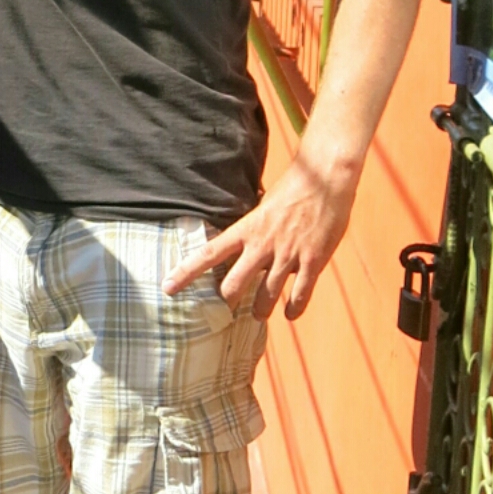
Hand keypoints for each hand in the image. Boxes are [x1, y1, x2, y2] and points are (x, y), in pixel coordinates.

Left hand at [161, 157, 359, 319]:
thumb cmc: (292, 191)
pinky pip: (300, 295)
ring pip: (266, 296)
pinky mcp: (313, 261)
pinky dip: (294, 308)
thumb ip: (250, 230)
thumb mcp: (262, 208)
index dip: (186, 273)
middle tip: (227, 308)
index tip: (167, 288)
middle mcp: (263, 244)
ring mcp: (288, 254)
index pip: (208, 254)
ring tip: (258, 314)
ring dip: (260, 310)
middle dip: (228, 301)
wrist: (325, 179)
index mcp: (246, 229)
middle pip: (234, 284)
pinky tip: (290, 313)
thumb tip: (234, 245)